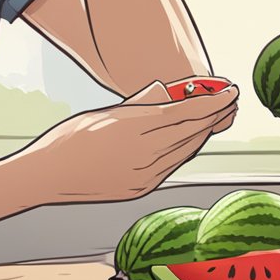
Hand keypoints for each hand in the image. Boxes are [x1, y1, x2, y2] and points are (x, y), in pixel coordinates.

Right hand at [24, 76, 238, 203]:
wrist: (46, 177)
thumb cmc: (71, 137)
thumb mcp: (107, 112)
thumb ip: (141, 103)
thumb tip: (166, 91)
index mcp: (134, 127)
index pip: (187, 112)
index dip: (214, 101)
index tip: (231, 90)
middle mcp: (144, 153)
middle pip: (193, 132)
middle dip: (216, 116)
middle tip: (232, 101)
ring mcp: (144, 175)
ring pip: (186, 151)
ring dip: (204, 133)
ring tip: (218, 117)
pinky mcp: (141, 189)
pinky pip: (173, 166)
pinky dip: (187, 150)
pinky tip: (193, 140)